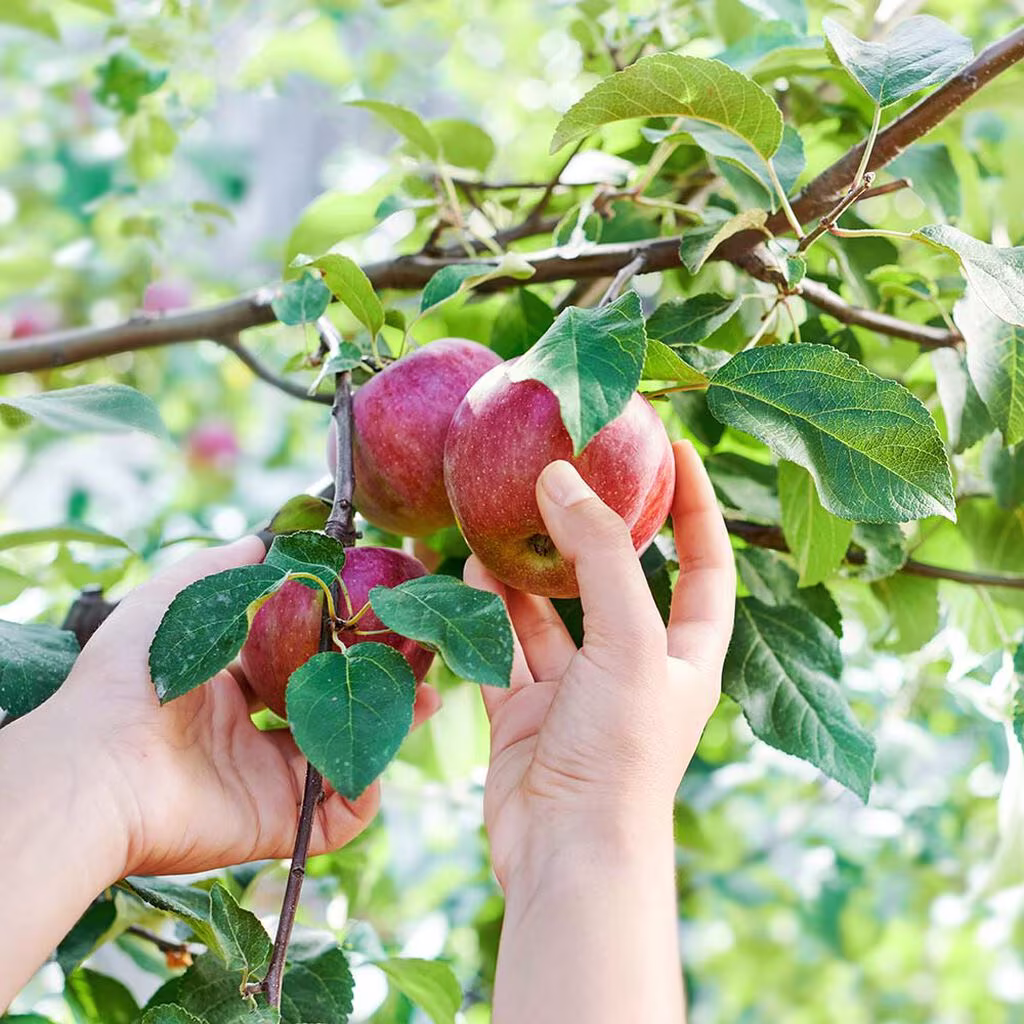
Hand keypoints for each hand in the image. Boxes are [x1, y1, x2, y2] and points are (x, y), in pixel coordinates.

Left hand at [48, 536, 440, 878]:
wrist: (102, 766)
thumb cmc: (130, 678)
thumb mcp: (170, 601)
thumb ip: (219, 567)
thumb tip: (264, 538)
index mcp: (226, 686)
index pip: (298, 661)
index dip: (340, 639)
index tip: (379, 615)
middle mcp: (250, 733)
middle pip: (330, 706)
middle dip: (376, 683)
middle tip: (419, 660)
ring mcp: (265, 779)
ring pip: (343, 752)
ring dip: (389, 728)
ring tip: (427, 698)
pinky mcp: (276, 821)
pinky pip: (337, 816)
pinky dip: (365, 793)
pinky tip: (379, 760)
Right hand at [464, 441, 734, 892]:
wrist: (566, 853)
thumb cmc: (621, 753)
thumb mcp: (629, 641)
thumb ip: (600, 554)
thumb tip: (560, 477)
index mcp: (685, 654)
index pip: (704, 564)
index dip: (696, 506)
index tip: (677, 449)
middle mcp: (634, 667)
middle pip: (619, 580)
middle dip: (596, 530)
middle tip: (568, 470)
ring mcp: (578, 689)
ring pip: (552, 612)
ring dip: (530, 570)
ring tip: (504, 516)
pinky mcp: (528, 711)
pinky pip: (506, 647)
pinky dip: (489, 613)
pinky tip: (470, 575)